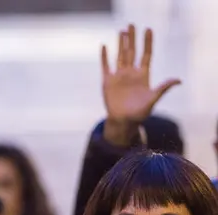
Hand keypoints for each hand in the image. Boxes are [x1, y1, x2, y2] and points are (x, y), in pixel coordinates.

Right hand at [101, 24, 179, 143]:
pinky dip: (104, 57)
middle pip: (132, 52)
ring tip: (121, 31)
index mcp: (143, 76)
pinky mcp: (107, 82)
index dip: (147, 43)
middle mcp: (131, 73)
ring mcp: (119, 76)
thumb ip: (163, 88)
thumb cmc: (140, 113)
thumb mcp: (153, 100)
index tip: (148, 30)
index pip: (146, 55)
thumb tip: (178, 80)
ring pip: (120, 56)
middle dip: (132, 38)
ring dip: (120, 44)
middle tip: (132, 25)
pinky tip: (105, 46)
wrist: (123, 121)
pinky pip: (106, 66)